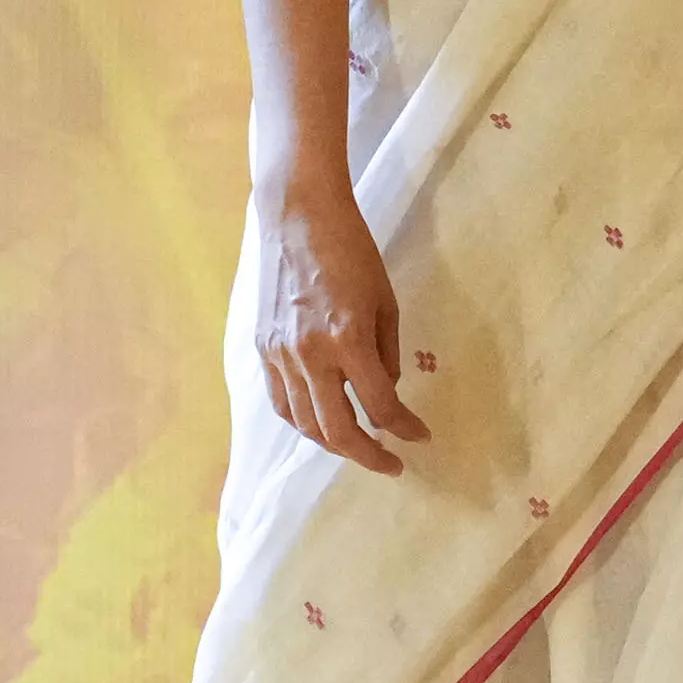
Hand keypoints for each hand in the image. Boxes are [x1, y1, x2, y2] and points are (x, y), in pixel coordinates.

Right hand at [252, 164, 426, 473]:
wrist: (298, 217)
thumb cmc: (352, 251)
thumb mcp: (386, 300)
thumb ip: (386, 352)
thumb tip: (384, 392)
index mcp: (348, 340)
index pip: (380, 404)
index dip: (404, 428)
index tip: (420, 437)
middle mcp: (310, 356)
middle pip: (337, 430)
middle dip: (367, 455)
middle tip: (390, 465)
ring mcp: (280, 355)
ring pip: (304, 423)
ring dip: (333, 444)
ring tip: (358, 447)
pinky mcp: (262, 349)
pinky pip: (281, 402)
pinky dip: (302, 422)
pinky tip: (320, 425)